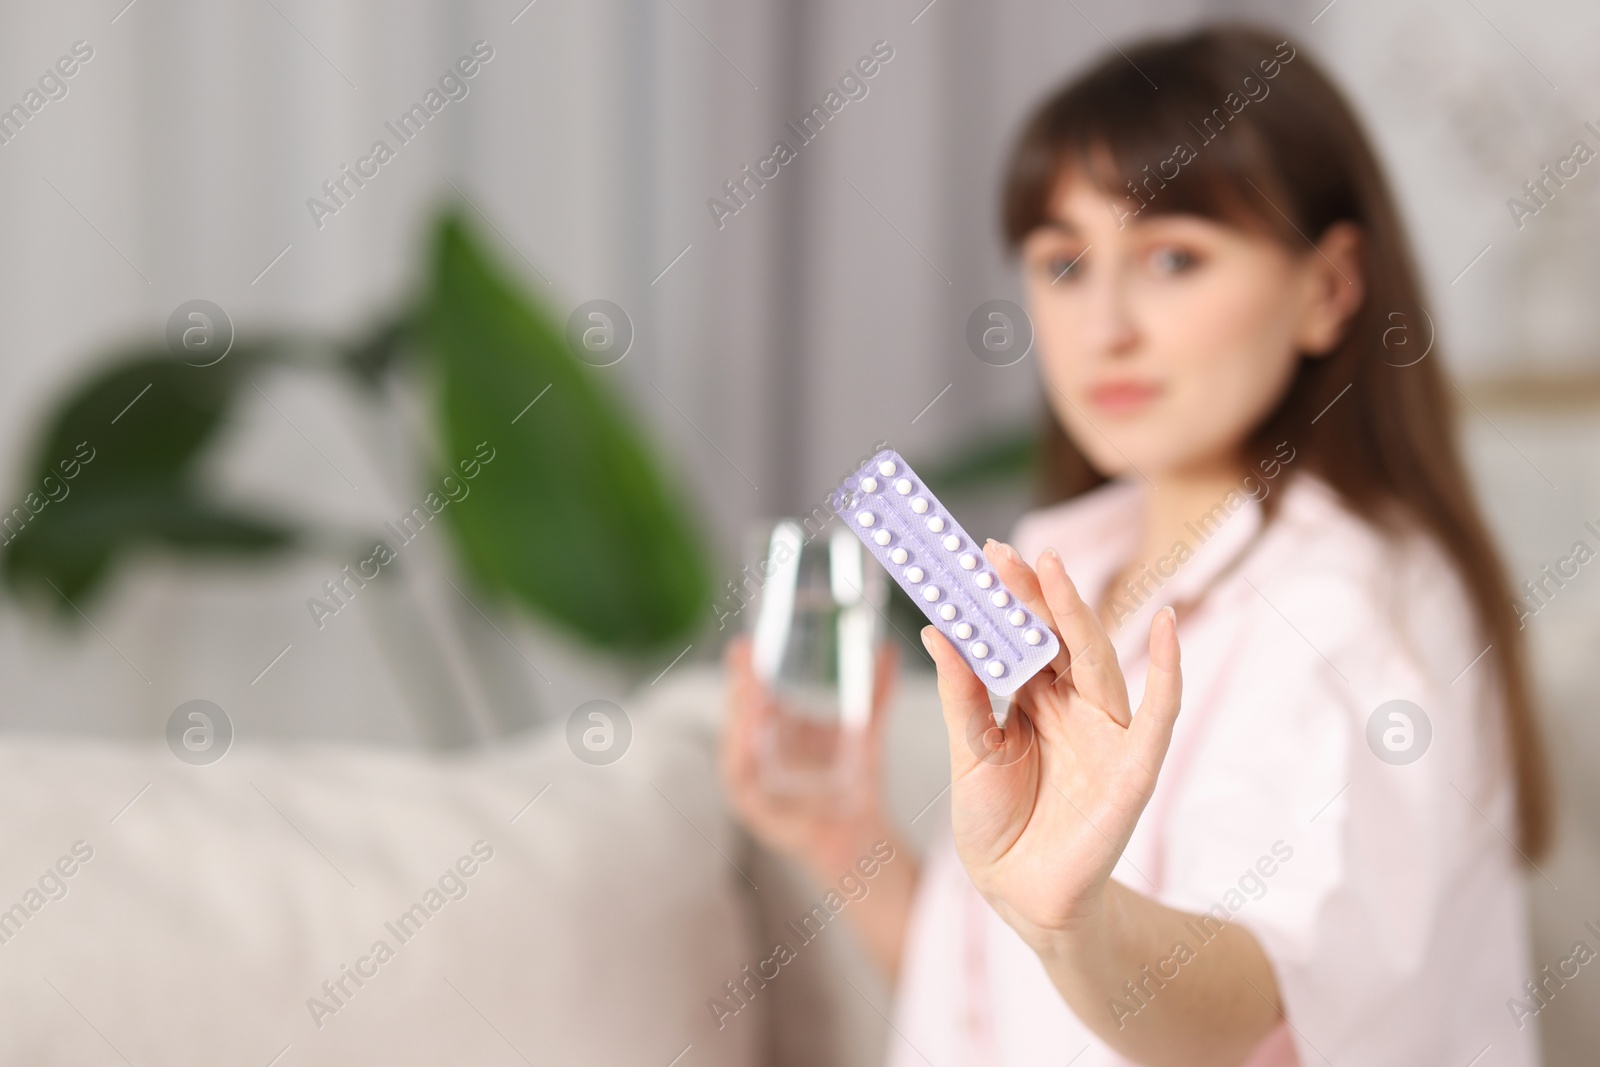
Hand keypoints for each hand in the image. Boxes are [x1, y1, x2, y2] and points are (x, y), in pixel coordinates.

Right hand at [720, 636, 899, 882]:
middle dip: (737, 683)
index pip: (754, 695)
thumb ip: (875, 693)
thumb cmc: (855, 783)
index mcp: (777, 732)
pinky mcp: (752, 807)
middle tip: (742, 654)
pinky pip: (738, 776)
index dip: (747, 670)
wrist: (862, 835)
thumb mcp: (863, 730)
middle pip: (739, 712)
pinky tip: (748, 730)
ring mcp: (751, 781)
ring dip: (737, 712)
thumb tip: (887, 650)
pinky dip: (738, 752)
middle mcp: (757, 753)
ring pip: (733, 740)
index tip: (746, 645)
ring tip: (748, 686)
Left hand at [922, 542, 1181, 949]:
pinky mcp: (1135, 766)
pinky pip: (1159, 713)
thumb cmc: (995, 824)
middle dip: (1033, 595)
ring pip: (1096, 660)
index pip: (1022, 638)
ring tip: (1053, 569)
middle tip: (1003, 553)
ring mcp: (1106, 732)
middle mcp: (1072, 706)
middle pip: (1057, 639)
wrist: (1019, 894)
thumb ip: (962, 695)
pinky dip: (1169, 670)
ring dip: (1076, 614)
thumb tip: (937, 631)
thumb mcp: (969, 754)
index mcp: (1033, 700)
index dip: (1005, 600)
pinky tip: (1167, 626)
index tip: (980, 556)